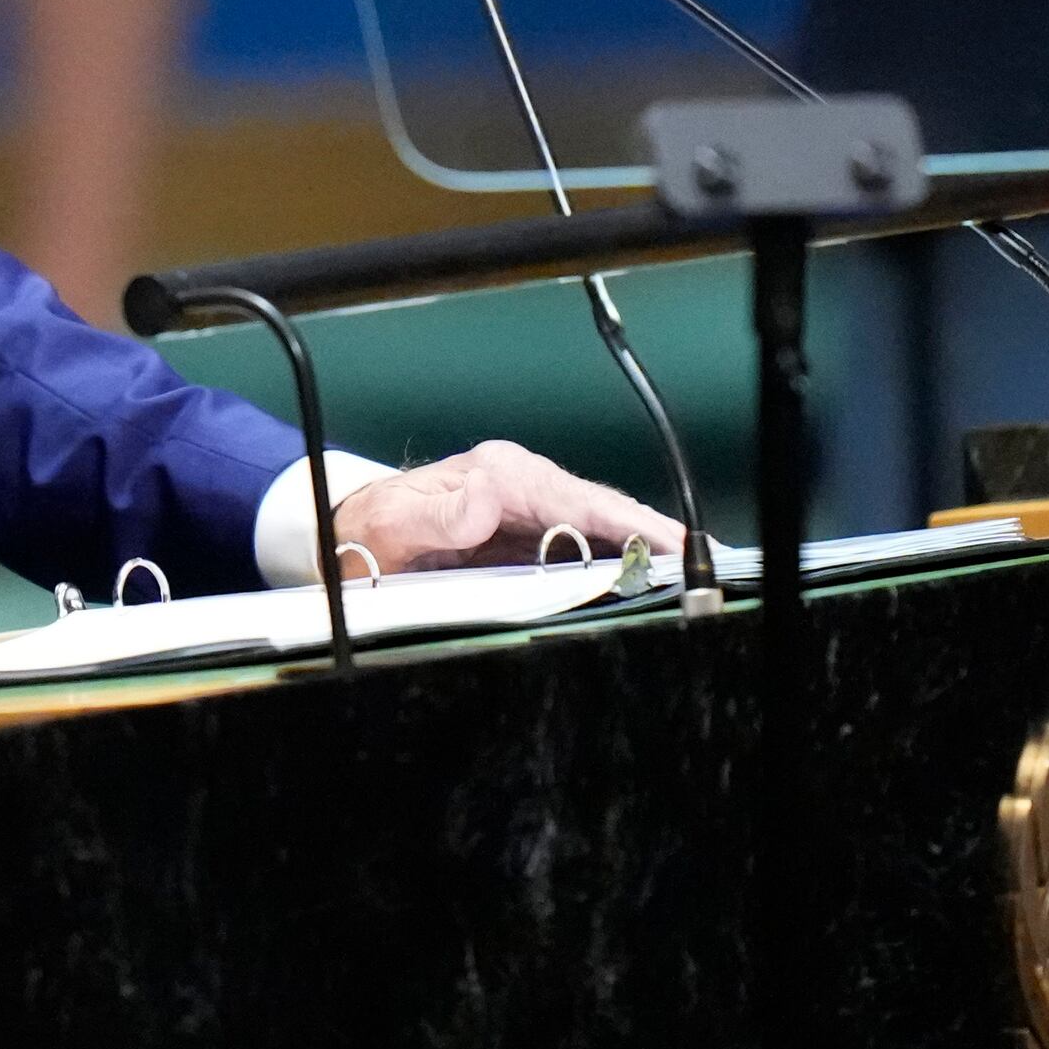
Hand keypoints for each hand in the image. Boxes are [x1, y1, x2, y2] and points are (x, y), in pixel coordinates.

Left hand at [313, 441, 681, 577]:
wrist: (353, 528)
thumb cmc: (374, 528)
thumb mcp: (397, 524)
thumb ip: (440, 513)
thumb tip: (485, 497)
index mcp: (498, 475)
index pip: (576, 500)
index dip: (625, 523)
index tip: (665, 541)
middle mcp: (519, 481)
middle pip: (598, 510)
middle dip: (649, 534)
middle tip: (695, 561)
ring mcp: (526, 502)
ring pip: (595, 526)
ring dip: (638, 546)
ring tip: (683, 570)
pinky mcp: (526, 525)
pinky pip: (578, 540)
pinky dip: (613, 555)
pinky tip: (641, 573)